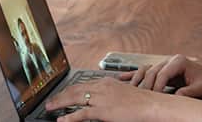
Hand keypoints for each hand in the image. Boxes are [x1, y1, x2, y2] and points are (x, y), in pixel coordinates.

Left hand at [44, 77, 164, 121]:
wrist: (151, 105)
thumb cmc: (142, 101)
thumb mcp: (124, 93)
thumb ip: (111, 94)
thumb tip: (102, 100)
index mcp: (107, 82)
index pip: (83, 84)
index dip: (69, 89)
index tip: (62, 93)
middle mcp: (102, 87)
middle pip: (75, 89)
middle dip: (60, 95)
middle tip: (50, 100)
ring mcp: (101, 98)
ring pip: (74, 99)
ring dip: (60, 103)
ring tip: (50, 107)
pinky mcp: (103, 110)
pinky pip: (82, 114)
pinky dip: (70, 117)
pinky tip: (62, 120)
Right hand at [120, 54, 201, 96]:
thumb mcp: (200, 88)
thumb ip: (188, 92)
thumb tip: (175, 97)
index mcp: (179, 61)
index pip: (162, 74)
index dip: (157, 87)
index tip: (154, 98)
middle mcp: (169, 60)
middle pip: (151, 72)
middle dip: (146, 86)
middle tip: (141, 99)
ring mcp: (164, 63)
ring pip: (146, 70)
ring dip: (136, 79)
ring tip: (128, 89)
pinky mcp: (161, 69)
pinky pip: (145, 71)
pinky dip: (134, 75)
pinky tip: (122, 78)